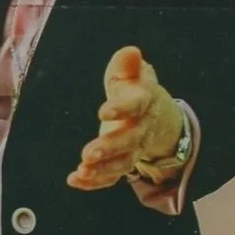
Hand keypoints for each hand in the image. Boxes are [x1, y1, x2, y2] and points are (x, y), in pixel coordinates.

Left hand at [67, 46, 183, 190]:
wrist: (158, 117)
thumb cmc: (136, 89)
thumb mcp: (134, 74)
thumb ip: (127, 65)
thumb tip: (131, 52)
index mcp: (143, 103)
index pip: (135, 106)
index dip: (121, 109)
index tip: (103, 111)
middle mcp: (140, 129)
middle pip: (128, 141)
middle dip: (109, 148)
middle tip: (88, 153)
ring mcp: (133, 149)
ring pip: (121, 164)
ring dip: (102, 170)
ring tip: (82, 171)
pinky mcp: (122, 162)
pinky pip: (112, 177)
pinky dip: (95, 182)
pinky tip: (75, 180)